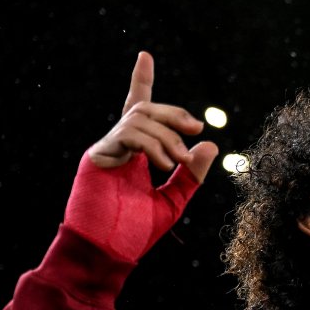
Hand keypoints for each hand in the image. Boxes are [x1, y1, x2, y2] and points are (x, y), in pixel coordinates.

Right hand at [63, 52, 218, 260]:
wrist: (108, 253)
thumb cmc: (135, 233)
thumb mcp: (174, 200)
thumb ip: (191, 173)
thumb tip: (211, 143)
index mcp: (134, 154)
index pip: (139, 110)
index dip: (141, 80)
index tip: (146, 55)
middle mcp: (118, 146)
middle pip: (144, 108)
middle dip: (174, 112)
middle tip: (197, 128)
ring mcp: (105, 150)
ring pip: (139, 118)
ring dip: (167, 135)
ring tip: (177, 160)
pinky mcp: (97, 157)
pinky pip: (129, 134)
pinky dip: (152, 145)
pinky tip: (162, 163)